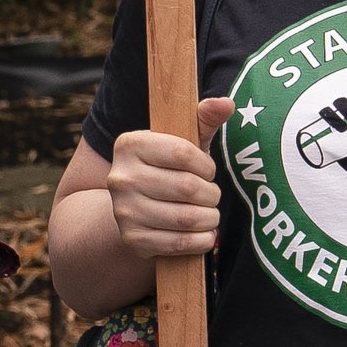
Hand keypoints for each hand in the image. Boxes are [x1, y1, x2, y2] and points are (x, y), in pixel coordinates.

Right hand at [106, 95, 235, 256]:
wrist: (133, 208)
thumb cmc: (167, 169)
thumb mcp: (182, 141)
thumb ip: (204, 119)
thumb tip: (226, 103)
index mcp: (130, 144)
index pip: (182, 153)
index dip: (205, 165)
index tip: (208, 171)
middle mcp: (120, 176)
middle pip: (187, 187)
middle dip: (211, 194)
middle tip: (212, 196)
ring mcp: (123, 210)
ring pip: (186, 217)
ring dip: (209, 218)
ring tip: (210, 214)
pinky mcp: (132, 239)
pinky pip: (178, 243)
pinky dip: (201, 241)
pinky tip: (204, 234)